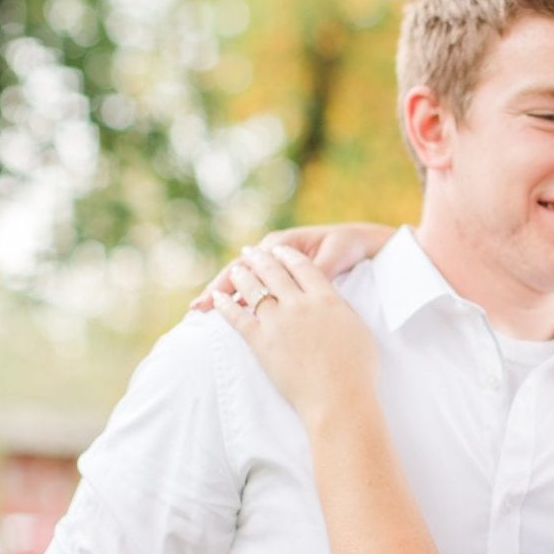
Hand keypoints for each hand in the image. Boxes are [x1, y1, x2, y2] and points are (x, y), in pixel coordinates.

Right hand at [191, 222, 396, 312]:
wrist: (357, 243)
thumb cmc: (344, 247)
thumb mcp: (333, 255)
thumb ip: (316, 267)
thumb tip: (303, 280)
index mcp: (282, 244)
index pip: (247, 265)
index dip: (229, 281)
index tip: (214, 299)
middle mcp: (273, 253)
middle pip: (238, 273)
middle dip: (216, 289)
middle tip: (196, 309)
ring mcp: (276, 266)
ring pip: (244, 280)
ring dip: (223, 293)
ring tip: (201, 309)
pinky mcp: (282, 277)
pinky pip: (258, 286)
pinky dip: (241, 297)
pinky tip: (226, 310)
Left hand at [212, 243, 378, 417]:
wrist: (339, 399)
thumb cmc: (357, 372)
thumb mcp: (359, 330)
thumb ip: (342, 311)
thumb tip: (333, 302)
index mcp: (326, 299)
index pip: (302, 267)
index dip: (288, 256)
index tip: (279, 250)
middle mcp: (300, 304)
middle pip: (274, 271)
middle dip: (259, 258)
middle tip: (250, 252)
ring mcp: (278, 322)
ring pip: (253, 288)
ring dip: (241, 275)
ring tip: (236, 269)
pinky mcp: (261, 343)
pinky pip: (237, 317)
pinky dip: (225, 305)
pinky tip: (218, 298)